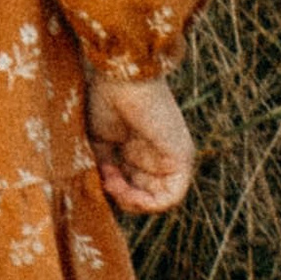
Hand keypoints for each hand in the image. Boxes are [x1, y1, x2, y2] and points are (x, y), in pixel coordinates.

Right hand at [86, 72, 194, 215]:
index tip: (98, 178)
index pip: (132, 186)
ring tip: (114, 186)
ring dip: (133, 202)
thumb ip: (105, 168)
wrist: (119, 76)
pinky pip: (172, 196)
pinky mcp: (181, 157)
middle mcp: (158, 154)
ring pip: (158, 199)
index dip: (114, 191)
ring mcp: (171, 156)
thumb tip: (104, 192)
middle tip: (105, 183)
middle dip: (122, 198)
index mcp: (139, 149)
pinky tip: (130, 193)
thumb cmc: (104, 99)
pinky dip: (150, 203)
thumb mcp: (99, 142)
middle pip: (144, 194)